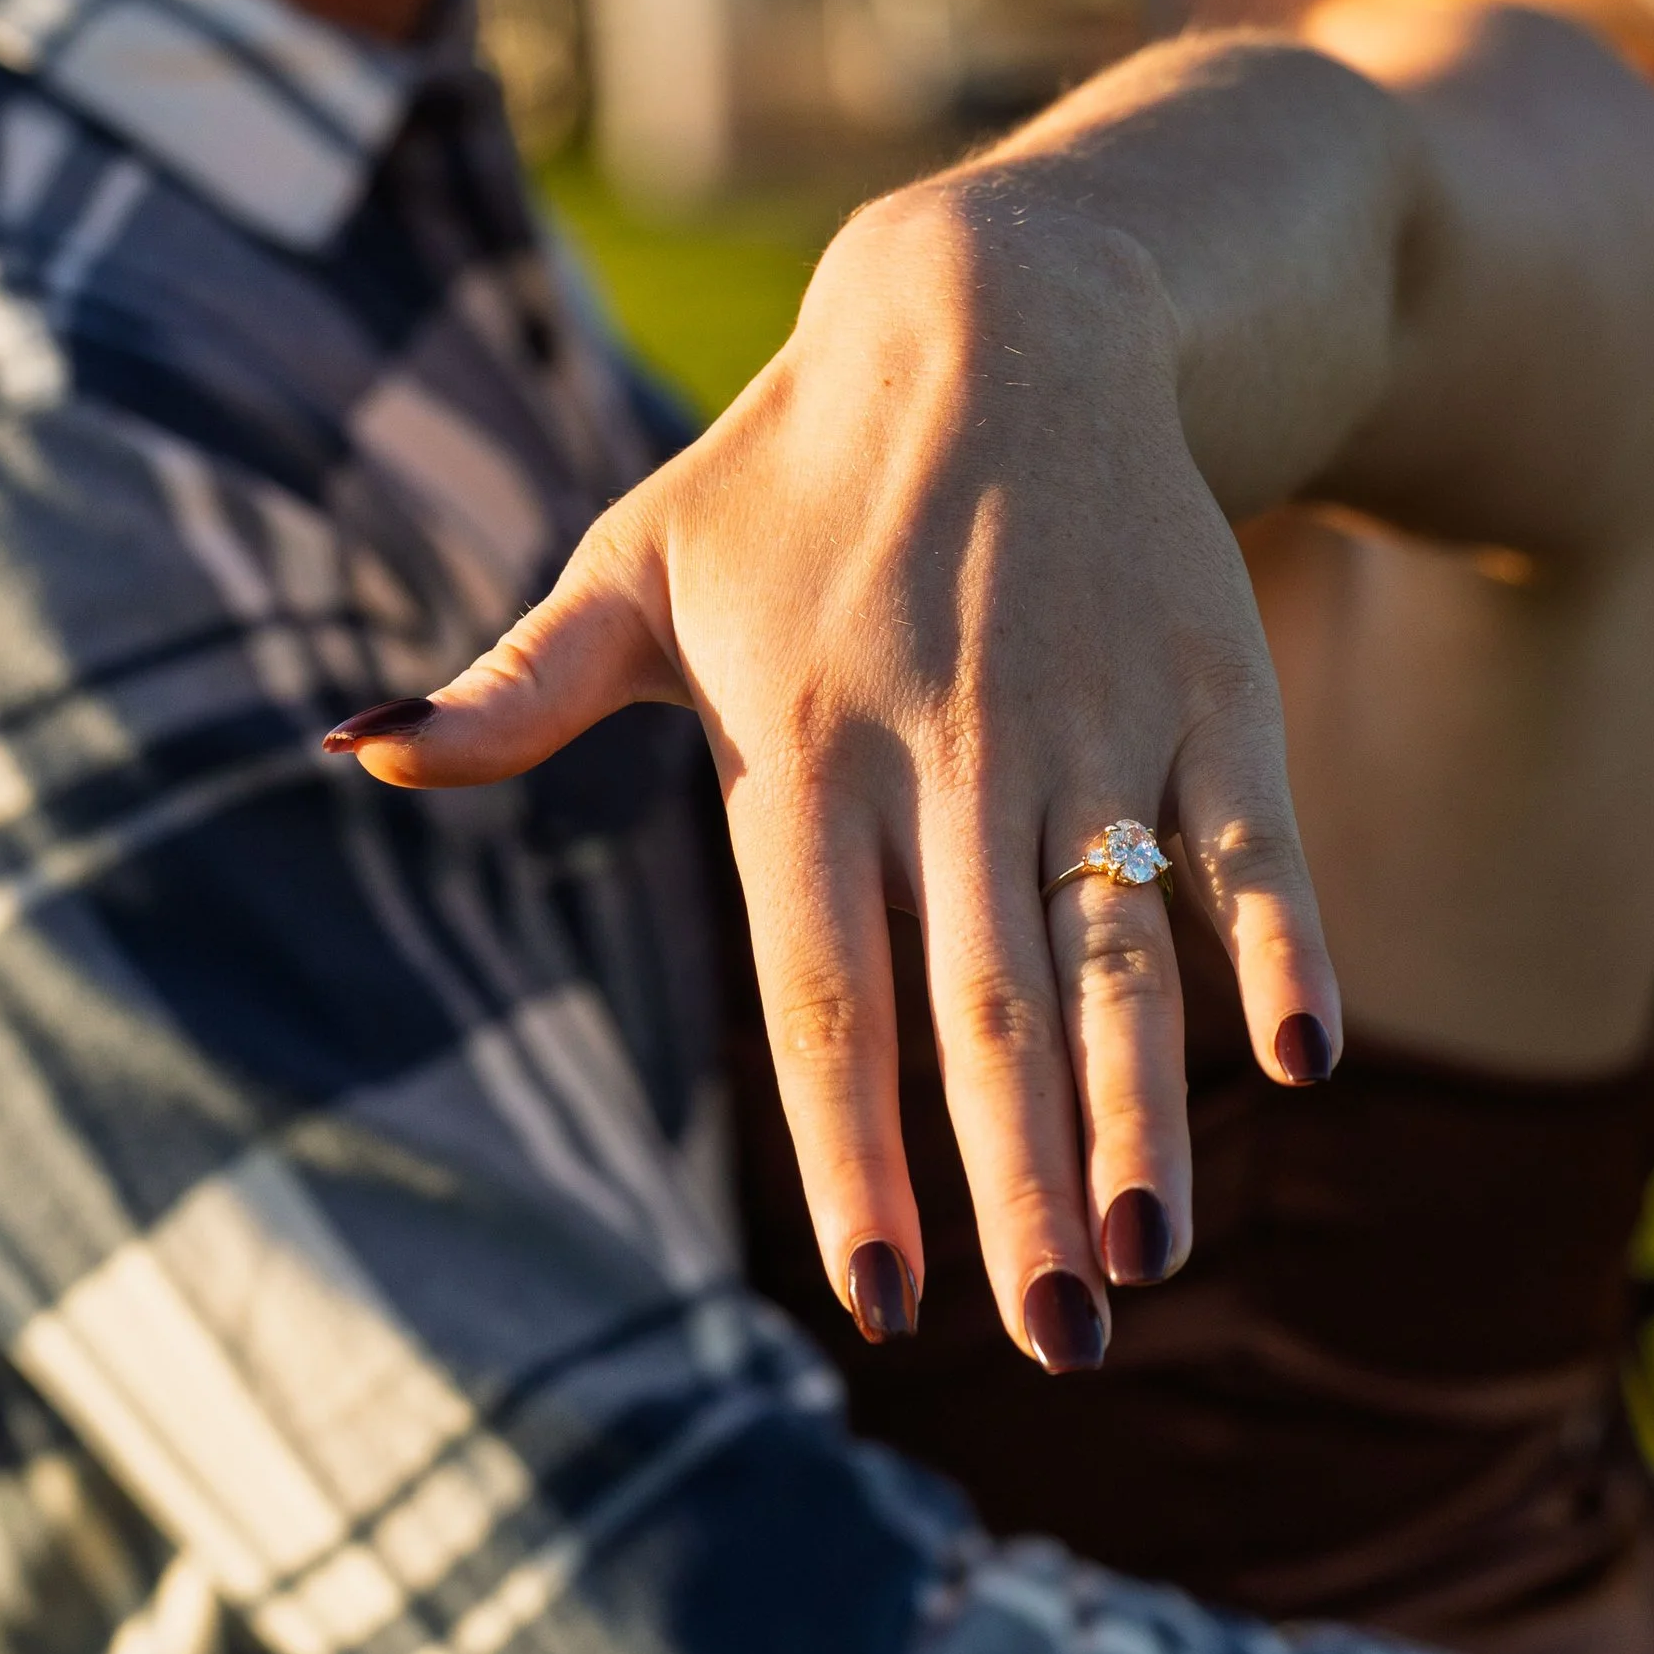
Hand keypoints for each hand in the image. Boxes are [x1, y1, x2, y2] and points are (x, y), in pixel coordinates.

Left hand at [327, 175, 1340, 1364]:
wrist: (1005, 306)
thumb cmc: (791, 472)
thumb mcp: (637, 564)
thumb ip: (513, 688)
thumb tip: (350, 750)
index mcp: (802, 740)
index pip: (821, 989)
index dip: (854, 1150)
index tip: (876, 1305)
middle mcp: (952, 742)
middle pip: (981, 998)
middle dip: (1013, 1182)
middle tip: (1054, 1347)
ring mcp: (1090, 716)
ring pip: (1119, 943)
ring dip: (1142, 1108)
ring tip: (1149, 1257)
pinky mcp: (1209, 682)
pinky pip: (1253, 837)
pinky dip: (1282, 943)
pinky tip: (1304, 1065)